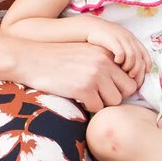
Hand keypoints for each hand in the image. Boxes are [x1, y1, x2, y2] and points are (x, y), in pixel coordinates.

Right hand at [8, 39, 138, 111]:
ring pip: (114, 101)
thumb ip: (105, 63)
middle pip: (127, 90)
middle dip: (115, 96)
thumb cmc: (58, 59)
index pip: (131, 77)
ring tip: (87, 96)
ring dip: (102, 103)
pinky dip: (88, 107)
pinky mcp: (83, 89)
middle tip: (100, 96)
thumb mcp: (85, 53)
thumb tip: (125, 84)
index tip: (110, 90)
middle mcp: (104, 62)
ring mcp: (95, 75)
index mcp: (106, 52)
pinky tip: (77, 98)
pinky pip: (97, 108)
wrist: (31, 60)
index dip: (122, 87)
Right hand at [84, 22, 146, 76]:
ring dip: (129, 65)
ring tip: (123, 70)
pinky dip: (121, 59)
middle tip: (131, 75)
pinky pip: (121, 52)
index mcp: (131, 38)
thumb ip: (125, 51)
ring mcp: (120, 38)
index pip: (144, 51)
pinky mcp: (112, 39)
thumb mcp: (117, 42)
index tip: (145, 71)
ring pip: (132, 55)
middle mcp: (128, 37)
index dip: (147, 62)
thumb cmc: (103, 39)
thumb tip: (131, 67)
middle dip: (137, 67)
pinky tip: (116, 62)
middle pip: (139, 55)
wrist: (89, 26)